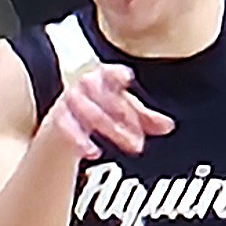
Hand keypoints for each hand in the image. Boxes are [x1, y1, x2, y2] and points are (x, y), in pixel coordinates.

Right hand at [45, 62, 173, 160]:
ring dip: (110, 132)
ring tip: (128, 148)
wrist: (62, 122)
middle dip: (125, 120)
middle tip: (139, 143)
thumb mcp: (124, 111)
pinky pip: (68, 128)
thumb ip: (146, 118)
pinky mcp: (57, 119)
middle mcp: (84, 86)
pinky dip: (80, 141)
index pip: (109, 73)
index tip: (126, 78)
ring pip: (90, 114)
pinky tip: (93, 152)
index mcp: (102, 76)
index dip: (115, 74)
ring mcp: (69, 101)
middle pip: (105, 99)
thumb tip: (168, 126)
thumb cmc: (98, 109)